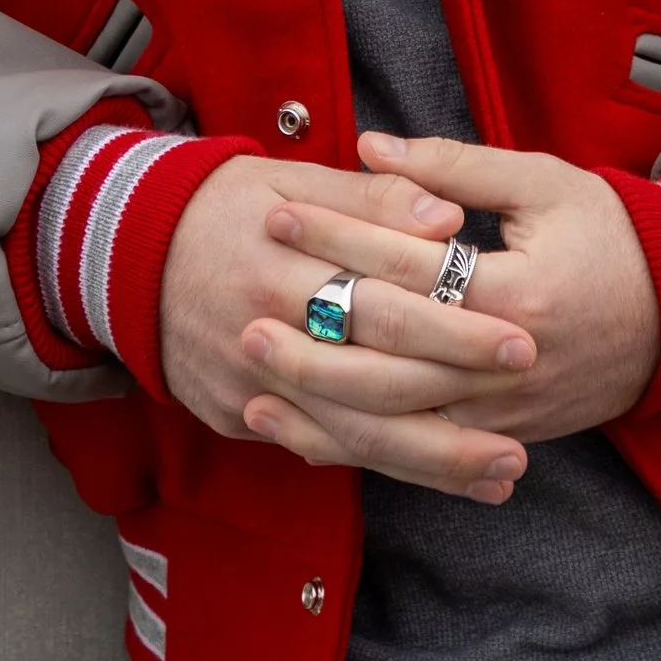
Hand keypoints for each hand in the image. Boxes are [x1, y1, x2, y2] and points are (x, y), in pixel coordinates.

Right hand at [157, 153, 538, 505]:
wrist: (127, 251)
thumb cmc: (228, 206)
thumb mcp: (293, 180)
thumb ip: (373, 201)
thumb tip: (446, 221)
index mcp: (287, 263)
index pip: (387, 298)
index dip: (459, 322)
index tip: (524, 337)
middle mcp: (267, 331)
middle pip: (376, 379)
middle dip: (459, 401)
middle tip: (532, 419)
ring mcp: (247, 386)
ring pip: (353, 435)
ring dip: (434, 460)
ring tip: (506, 471)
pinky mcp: (237, 419)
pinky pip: (319, 450)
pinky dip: (384, 469)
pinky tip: (444, 480)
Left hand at [249, 135, 660, 458]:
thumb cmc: (609, 236)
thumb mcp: (543, 183)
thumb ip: (454, 166)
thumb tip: (372, 145)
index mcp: (519, 290)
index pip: (407, 265)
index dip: (338, 236)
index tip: (277, 212)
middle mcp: (507, 362)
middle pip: (391, 361)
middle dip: (311, 339)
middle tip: (244, 316)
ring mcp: (503, 411)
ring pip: (395, 422)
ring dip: (319, 405)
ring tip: (255, 379)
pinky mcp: (499, 436)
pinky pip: (415, 451)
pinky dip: (354, 446)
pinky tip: (301, 432)